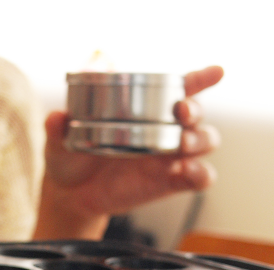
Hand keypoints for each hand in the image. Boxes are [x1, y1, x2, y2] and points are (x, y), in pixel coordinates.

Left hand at [34, 66, 223, 239]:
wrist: (70, 194)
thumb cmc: (70, 156)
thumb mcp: (60, 138)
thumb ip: (58, 126)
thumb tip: (57, 117)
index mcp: (144, 110)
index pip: (180, 88)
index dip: (201, 78)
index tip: (216, 72)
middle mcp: (163, 130)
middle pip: (197, 114)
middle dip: (196, 110)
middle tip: (181, 112)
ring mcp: (169, 157)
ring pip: (205, 142)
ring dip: (200, 140)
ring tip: (181, 146)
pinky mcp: (170, 182)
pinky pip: (199, 177)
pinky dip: (199, 174)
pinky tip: (184, 172)